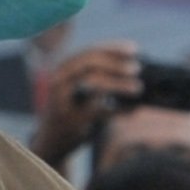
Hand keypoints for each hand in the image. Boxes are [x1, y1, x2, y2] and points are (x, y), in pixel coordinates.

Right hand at [31, 40, 138, 161]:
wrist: (51, 141)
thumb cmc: (73, 111)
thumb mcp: (80, 89)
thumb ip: (99, 76)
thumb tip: (134, 66)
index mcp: (63, 69)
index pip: (89, 51)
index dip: (112, 48)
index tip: (134, 48)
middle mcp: (59, 80)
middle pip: (89, 64)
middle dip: (115, 63)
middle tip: (136, 68)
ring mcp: (63, 101)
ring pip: (92, 85)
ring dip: (118, 84)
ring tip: (138, 87)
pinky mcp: (71, 121)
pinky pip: (99, 112)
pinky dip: (119, 109)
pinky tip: (134, 110)